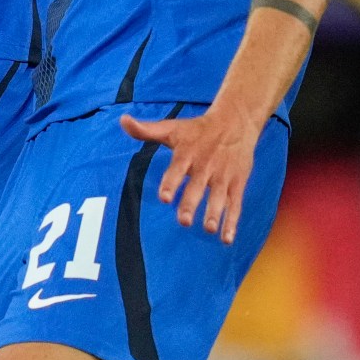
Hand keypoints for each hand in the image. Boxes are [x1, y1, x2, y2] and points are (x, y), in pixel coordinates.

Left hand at [121, 107, 259, 243]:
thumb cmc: (197, 129)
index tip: (164, 198)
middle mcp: (205, 165)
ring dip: (214, 214)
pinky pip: (235, 204)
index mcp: (187, 153)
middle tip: (184, 220)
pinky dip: (232, 222)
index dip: (171, 183)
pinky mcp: (236, 183)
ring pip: (218, 197)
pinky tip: (226, 239)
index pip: (177, 169)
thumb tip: (123, 120)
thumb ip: (145, 130)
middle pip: (197, 187)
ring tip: (208, 229)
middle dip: (190, 203)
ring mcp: (222, 176)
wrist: (236, 122)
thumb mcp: (172, 128)